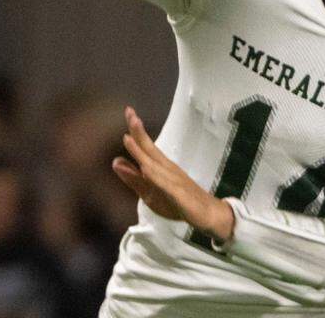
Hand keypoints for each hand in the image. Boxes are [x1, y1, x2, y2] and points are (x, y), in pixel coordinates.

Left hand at [112, 106, 234, 243]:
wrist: (209, 214)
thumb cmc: (179, 202)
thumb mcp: (150, 193)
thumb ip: (133, 178)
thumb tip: (115, 161)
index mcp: (160, 167)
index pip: (146, 146)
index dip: (136, 131)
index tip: (129, 110)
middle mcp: (167, 169)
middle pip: (150, 149)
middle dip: (139, 132)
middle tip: (130, 112)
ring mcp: (174, 181)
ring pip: (154, 165)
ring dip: (141, 151)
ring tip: (129, 137)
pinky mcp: (180, 196)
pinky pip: (166, 186)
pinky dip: (155, 177)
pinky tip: (146, 170)